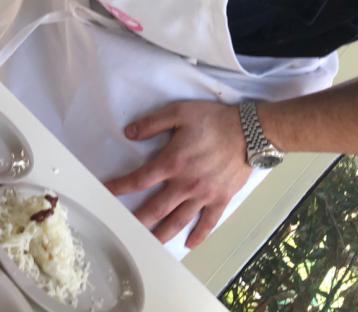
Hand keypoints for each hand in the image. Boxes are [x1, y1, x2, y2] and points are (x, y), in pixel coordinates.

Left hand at [104, 101, 251, 248]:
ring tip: (150, 243)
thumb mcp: (179, 112)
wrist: (251, 132)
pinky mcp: (221, 199)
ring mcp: (204, 195)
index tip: (106, 192)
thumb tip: (128, 133)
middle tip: (124, 229)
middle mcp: (186, 184)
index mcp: (172, 162)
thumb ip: (152, 123)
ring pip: (179, 220)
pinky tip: (189, 244)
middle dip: (138, 220)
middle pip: (156, 208)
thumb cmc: (214, 120)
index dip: (120, 187)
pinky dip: (198, 235)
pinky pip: (208, 222)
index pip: (140, 179)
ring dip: (163, 234)